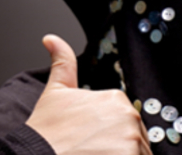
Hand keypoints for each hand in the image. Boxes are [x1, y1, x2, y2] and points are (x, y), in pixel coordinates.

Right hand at [26, 34, 151, 154]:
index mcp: (116, 98)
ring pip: (135, 152)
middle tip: (91, 151)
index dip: (106, 134)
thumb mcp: (54, 93)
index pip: (122, 122)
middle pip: (131, 138)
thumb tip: (51, 38)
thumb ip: (62, 64)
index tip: (89, 140)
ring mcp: (133, 139)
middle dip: (115, 146)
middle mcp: (129, 116)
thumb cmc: (46, 132)